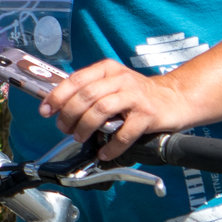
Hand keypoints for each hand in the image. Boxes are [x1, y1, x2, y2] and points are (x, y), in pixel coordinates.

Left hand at [43, 60, 191, 160]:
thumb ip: (89, 90)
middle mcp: (120, 79)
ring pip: (101, 110)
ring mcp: (135, 96)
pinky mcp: (148, 114)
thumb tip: (58, 106)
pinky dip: (111, 145)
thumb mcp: (112, 83)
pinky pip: (124, 133)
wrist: (176, 98)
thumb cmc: (137, 94)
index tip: (45, 111)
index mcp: (107, 69)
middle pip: (85, 96)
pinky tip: (105, 152)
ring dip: (85, 127)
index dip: (57, 96)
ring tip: (80, 138)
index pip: (75, 80)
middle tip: (64, 129)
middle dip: (69, 115)